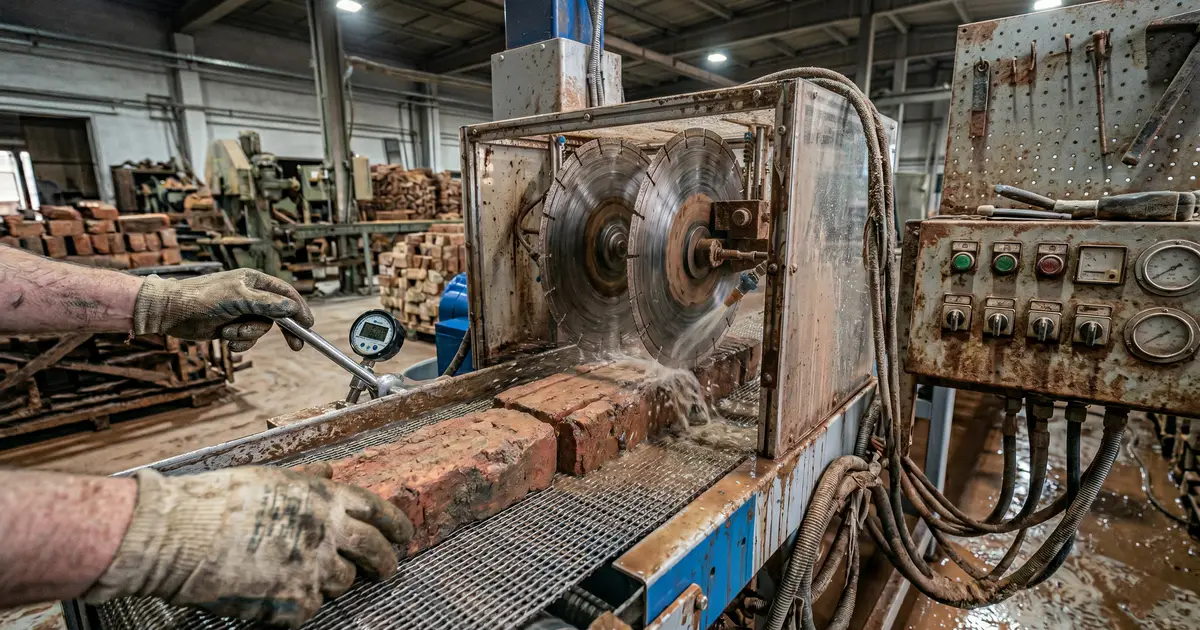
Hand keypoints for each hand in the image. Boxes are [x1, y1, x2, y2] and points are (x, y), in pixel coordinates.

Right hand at [84, 465, 412, 627]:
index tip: (404, 535)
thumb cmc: (217, 501)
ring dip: (336, 583)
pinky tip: (281, 595)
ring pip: (344, 583)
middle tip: (388, 569)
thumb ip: (307, 481)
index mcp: (325, 498)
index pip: (379, 511)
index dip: (396, 524)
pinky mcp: (294, 602)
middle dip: (386, 562)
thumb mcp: (271, 477)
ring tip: (315, 579)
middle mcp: (328, 532)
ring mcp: (314, 569)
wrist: (181, 537)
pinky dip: (300, 604)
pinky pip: (311, 608)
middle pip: (375, 551)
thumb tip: (329, 473)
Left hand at [132, 269, 313, 351]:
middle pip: (278, 314)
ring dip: (248, 335)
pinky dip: (239, 342)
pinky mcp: (232, 326)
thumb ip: (266, 303)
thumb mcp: (237, 298)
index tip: (309, 324)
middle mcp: (251, 295)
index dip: (299, 308)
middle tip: (296, 345)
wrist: (169, 312)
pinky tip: (226, 339)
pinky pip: (247, 338)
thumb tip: (291, 307)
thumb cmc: (201, 298)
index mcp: (254, 281)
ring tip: (231, 333)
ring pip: (262, 329)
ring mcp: (241, 311)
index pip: (285, 294)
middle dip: (283, 330)